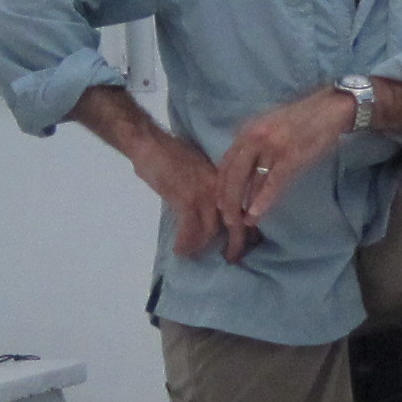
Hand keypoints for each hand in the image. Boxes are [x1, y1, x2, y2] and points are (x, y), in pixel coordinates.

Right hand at [130, 129, 243, 261]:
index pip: (243, 207)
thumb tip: (214, 208)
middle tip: (231, 258)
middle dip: (236, 244)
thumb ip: (210, 187)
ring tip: (195, 255)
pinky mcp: (186, 199)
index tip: (250, 241)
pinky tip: (179, 250)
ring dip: (203, 247)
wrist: (151, 143)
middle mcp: (218, 187)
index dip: (248, 227)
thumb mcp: (200, 169)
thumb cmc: (171, 154)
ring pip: (212, 230)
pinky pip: (190, 230)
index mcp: (224, 179)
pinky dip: (185, 243)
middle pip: (235, 222)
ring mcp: (203, 193)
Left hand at [217, 88, 359, 247]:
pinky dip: (262, 200)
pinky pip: (271, 183)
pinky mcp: (289, 156)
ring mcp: (271, 147)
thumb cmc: (303, 119)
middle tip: (228, 221)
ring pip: (250, 181)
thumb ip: (254, 142)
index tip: (220, 204)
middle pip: (233, 174)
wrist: (330, 107)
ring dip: (244, 204)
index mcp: (247, 130)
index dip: (221, 186)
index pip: (226, 163)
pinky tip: (256, 214)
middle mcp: (254, 137)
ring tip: (242, 223)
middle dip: (228, 200)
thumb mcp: (269, 126)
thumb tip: (244, 168)